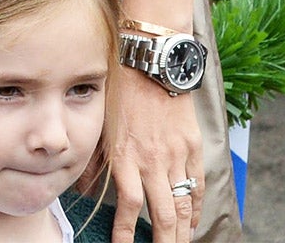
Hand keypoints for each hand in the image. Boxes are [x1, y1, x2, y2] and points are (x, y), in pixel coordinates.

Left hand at [106, 67, 203, 242]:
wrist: (151, 60)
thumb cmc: (119, 89)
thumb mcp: (100, 123)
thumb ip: (96, 159)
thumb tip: (87, 190)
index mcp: (125, 155)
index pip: (129, 206)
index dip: (127, 233)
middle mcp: (152, 160)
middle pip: (163, 215)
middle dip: (164, 242)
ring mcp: (176, 155)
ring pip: (184, 205)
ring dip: (183, 232)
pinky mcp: (192, 145)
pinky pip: (197, 185)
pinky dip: (196, 207)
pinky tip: (192, 221)